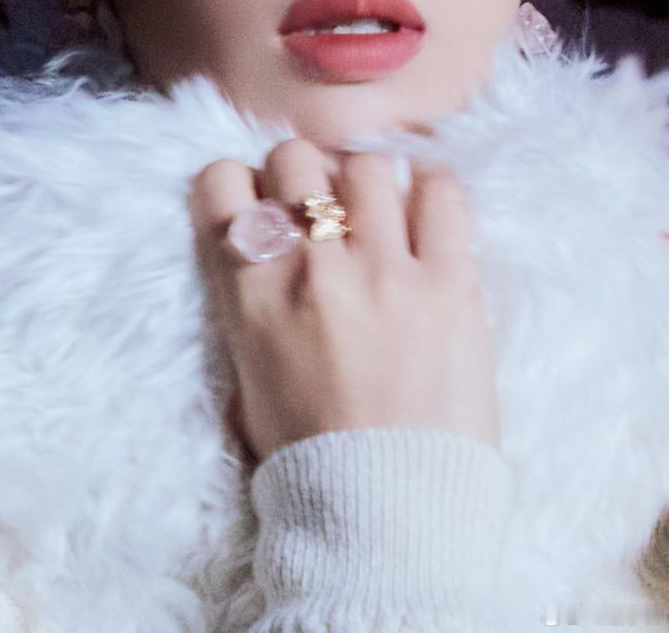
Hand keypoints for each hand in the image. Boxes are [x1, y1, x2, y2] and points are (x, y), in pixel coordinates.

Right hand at [189, 139, 499, 463]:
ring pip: (366, 164)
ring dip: (366, 180)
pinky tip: (427, 215)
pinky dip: (432, 190)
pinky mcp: (450, 284)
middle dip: (303, 172)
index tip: (261, 199)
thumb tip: (263, 248)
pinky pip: (443, 194)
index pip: (222, 183)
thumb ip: (248, 301)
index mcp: (253, 296)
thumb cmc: (314, 456)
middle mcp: (312, 270)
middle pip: (295, 157)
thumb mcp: (250, 377)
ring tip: (380, 213)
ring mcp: (384, 272)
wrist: (390, 514)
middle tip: (323, 206)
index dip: (240, 181)